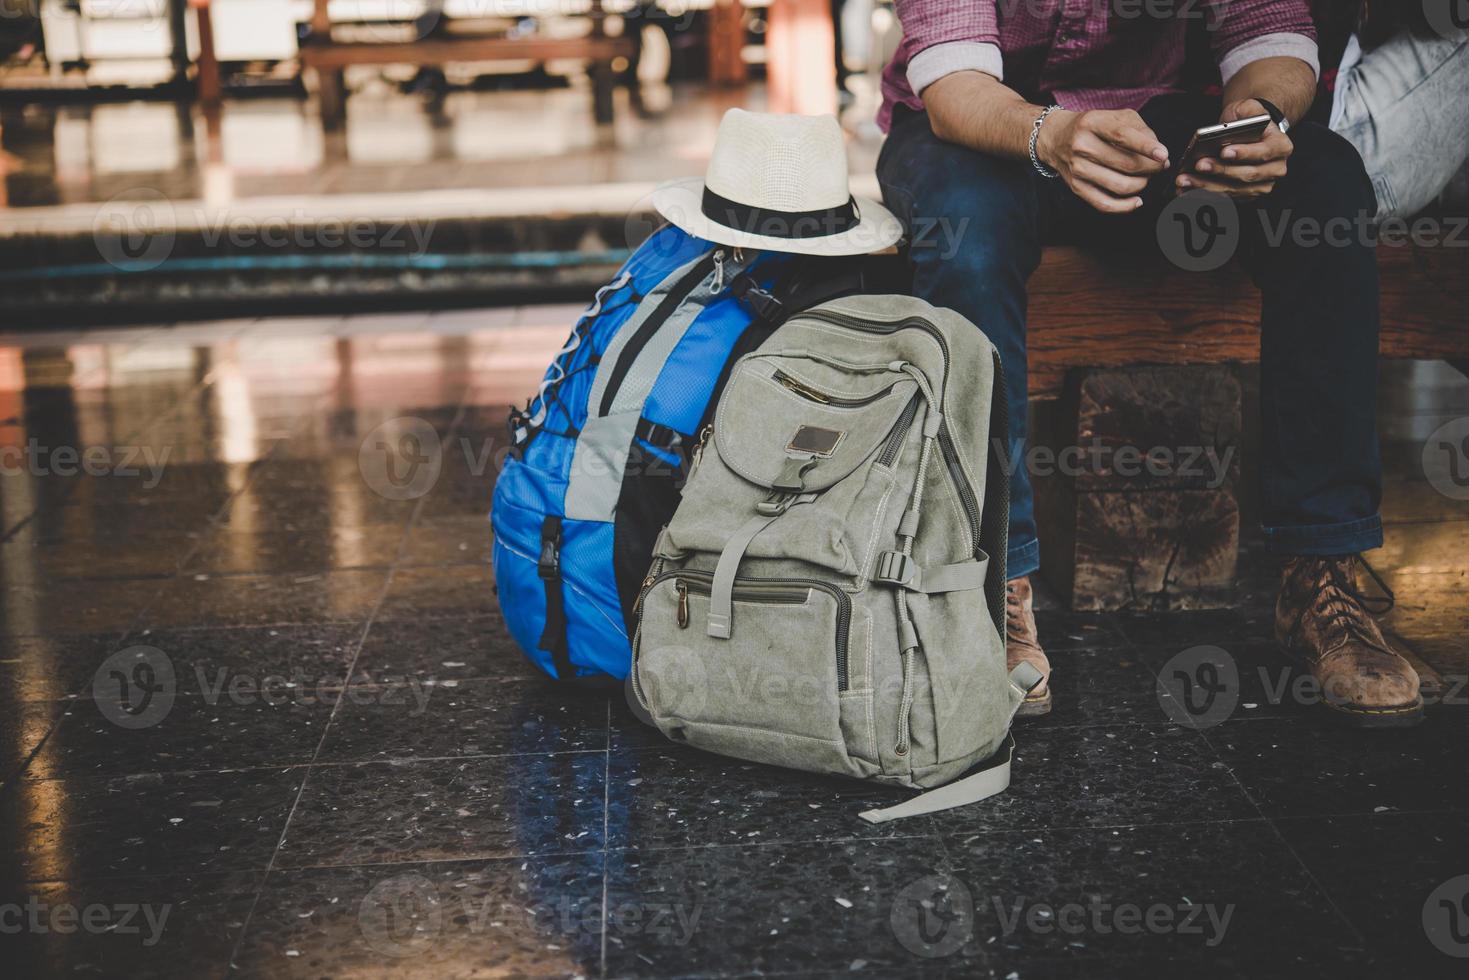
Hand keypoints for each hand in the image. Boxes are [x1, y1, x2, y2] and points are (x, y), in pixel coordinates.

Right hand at [1036, 108, 1169, 213]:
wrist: (1056, 138)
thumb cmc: (1092, 127)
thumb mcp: (1115, 117)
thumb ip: (1140, 131)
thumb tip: (1160, 156)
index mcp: (1092, 123)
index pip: (1122, 136)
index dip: (1146, 147)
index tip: (1163, 155)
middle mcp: (1082, 146)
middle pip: (1126, 164)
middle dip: (1151, 168)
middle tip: (1159, 166)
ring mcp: (1078, 169)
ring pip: (1120, 186)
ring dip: (1141, 184)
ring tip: (1146, 178)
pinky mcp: (1077, 188)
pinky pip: (1105, 204)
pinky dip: (1125, 206)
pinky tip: (1137, 201)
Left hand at [1177, 98, 1291, 198]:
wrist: (1251, 133)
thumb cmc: (1248, 121)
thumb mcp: (1249, 108)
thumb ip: (1245, 111)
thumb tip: (1229, 126)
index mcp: (1281, 146)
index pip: (1262, 152)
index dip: (1243, 154)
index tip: (1223, 152)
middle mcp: (1276, 169)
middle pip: (1246, 174)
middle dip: (1220, 171)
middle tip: (1198, 165)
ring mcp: (1262, 185)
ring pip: (1233, 189)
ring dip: (1206, 186)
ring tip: (1184, 180)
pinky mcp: (1246, 195)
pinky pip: (1223, 198)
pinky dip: (1203, 195)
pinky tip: (1185, 190)